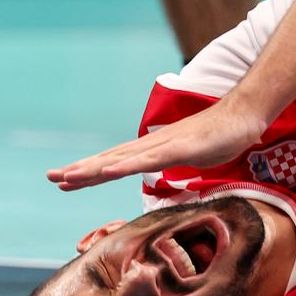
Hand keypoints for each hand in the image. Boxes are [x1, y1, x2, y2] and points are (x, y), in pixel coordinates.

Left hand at [46, 97, 270, 190]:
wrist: (243, 115)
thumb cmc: (220, 136)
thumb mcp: (192, 157)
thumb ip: (175, 164)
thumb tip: (164, 174)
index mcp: (154, 150)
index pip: (115, 163)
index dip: (89, 172)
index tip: (65, 180)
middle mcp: (152, 146)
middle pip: (110, 160)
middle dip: (80, 170)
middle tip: (51, 178)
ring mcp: (164, 146)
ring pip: (122, 160)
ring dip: (94, 169)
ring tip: (68, 176)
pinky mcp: (178, 149)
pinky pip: (148, 161)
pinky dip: (125, 167)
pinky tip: (107, 172)